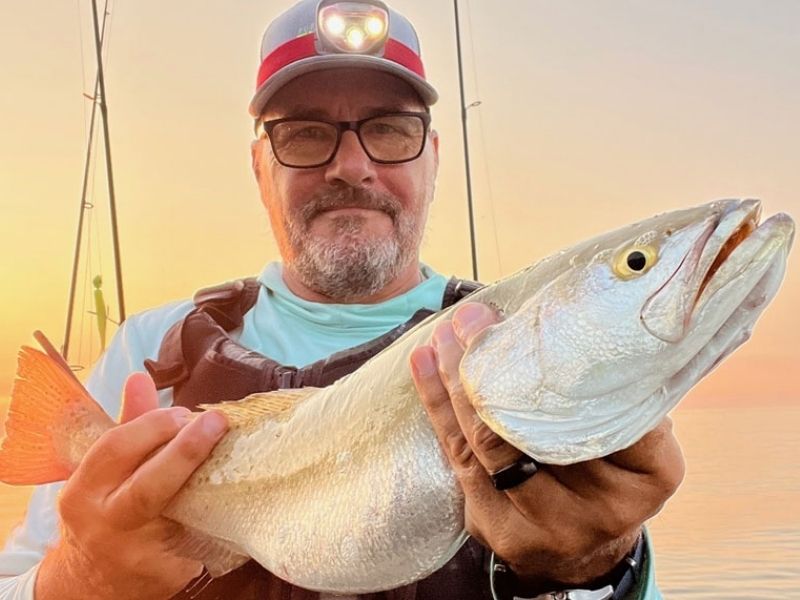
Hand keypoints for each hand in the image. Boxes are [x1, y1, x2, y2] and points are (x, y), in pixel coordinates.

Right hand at [35, 373, 228, 599]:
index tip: (182, 412)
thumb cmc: (102, 513)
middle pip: (147, 488)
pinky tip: (244, 496)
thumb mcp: (101, 473)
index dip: (152, 426)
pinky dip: (224, 517)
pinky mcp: (169, 576)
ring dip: (212, 483)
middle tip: (218, 422)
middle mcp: (106, 525)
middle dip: (185, 451)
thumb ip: (127, 425)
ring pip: (180, 517)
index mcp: (84, 493)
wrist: (90, 585)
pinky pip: (203, 541)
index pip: (115, 450)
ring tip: (237, 454)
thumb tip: (140, 377)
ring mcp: (138, 555)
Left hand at [410, 302, 684, 589]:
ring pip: (486, 444)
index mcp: (648, 476)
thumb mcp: (641, 439)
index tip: (539, 316)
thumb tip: (578, 315)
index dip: (570, 363)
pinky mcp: (490, 524)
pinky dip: (438, 405)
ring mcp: (539, 524)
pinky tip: (425, 362)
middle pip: (534, 431)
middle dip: (494, 366)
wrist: (586, 551)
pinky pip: (456, 456)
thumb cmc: (614, 473)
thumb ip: (618, 391)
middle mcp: (598, 509)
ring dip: (458, 380)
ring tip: (445, 333)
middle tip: (473, 317)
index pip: (609, 409)